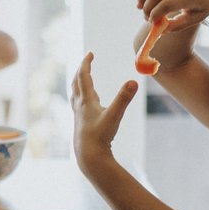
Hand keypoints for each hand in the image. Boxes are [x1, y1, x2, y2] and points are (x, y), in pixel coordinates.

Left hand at [70, 52, 137, 169]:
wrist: (88, 156)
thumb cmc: (100, 137)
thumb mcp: (115, 116)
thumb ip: (124, 98)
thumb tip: (134, 81)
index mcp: (86, 100)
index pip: (84, 76)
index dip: (86, 63)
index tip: (90, 53)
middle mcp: (80, 105)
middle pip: (76, 82)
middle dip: (81, 69)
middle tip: (87, 60)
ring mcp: (78, 114)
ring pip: (75, 93)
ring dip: (78, 82)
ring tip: (83, 77)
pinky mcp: (80, 123)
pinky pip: (78, 104)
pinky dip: (81, 96)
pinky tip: (86, 102)